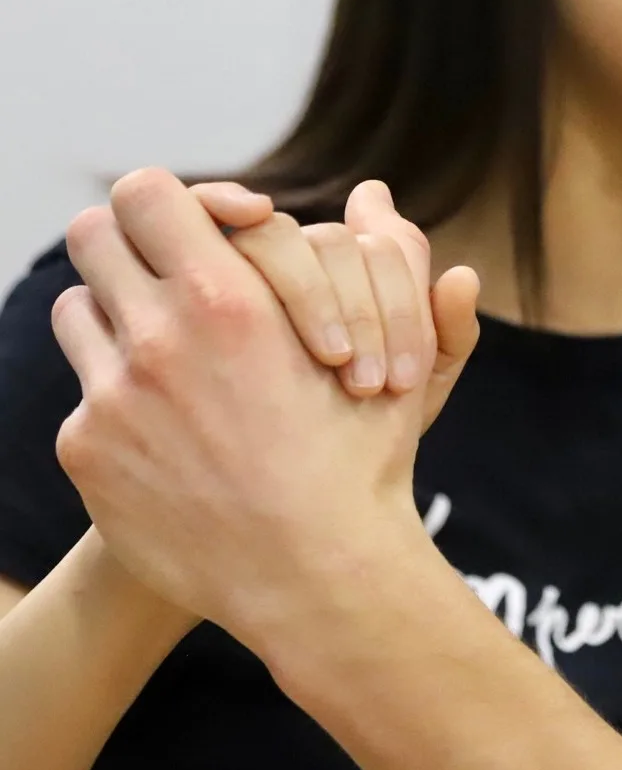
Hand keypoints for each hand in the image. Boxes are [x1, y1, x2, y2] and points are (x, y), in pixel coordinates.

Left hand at [48, 170, 478, 638]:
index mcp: (229, 299)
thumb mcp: (395, 348)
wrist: (312, 575)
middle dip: (131, 241)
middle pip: (95, 236)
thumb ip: (388, 260)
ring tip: (168, 342)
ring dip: (119, 313)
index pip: (148, 194)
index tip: (208, 224)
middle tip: (167, 263)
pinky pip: (85, 391)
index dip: (173, 198)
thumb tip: (375, 195)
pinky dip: (122, 397)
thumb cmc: (363, 458)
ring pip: (78, 309)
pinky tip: (171, 426)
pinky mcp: (85, 450)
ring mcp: (110, 396)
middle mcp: (157, 338)